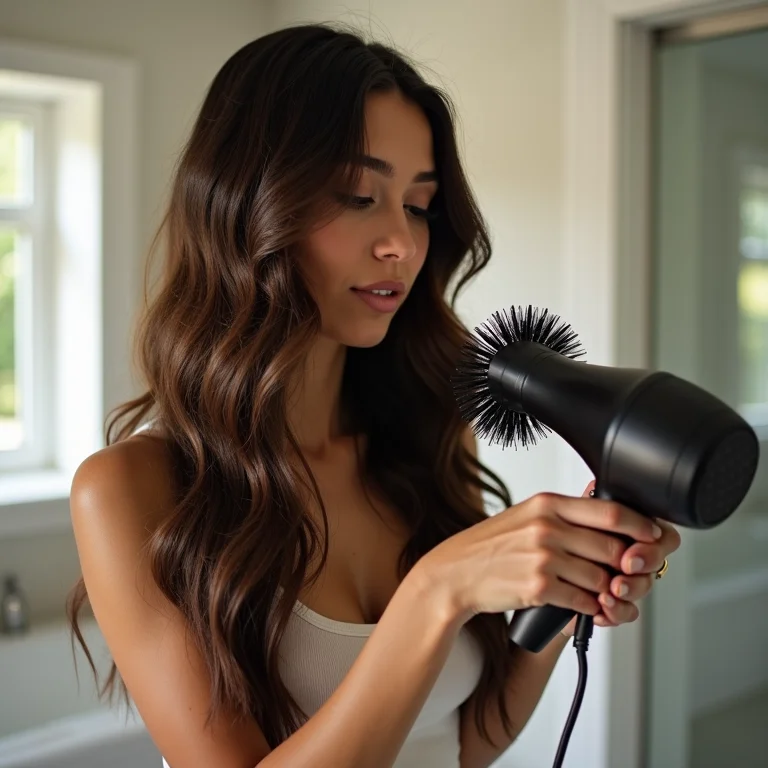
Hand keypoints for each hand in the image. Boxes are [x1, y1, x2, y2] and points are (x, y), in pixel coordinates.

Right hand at [417, 481, 668, 625]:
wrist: (456, 573)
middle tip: (626, 573)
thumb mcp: (526, 515)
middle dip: (626, 566)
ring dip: (606, 590)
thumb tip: (611, 517)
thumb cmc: (492, 545)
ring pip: (601, 577)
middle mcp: (547, 527)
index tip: (654, 535)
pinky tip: (581, 603)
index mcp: (548, 503)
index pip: (610, 511)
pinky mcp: (538, 587)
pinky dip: (589, 607)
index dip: (641, 525)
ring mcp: (543, 557)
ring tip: (599, 592)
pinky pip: (583, 601)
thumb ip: (564, 514)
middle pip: (612, 547)